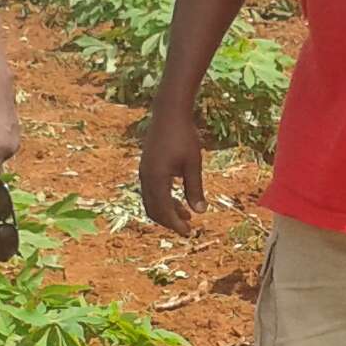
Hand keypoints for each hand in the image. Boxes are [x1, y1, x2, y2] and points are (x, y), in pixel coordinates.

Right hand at [139, 103, 207, 235]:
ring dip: (167, 210)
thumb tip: (200, 212)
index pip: (163, 210)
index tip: (189, 232)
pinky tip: (178, 199)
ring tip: (187, 214)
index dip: (175, 224)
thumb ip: (195, 189)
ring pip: (151, 201)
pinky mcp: (146, 167)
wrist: (169, 113)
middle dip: (170, 221)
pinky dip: (163, 199)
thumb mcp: (193, 164)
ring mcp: (144, 172)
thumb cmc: (183, 136)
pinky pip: (151, 191)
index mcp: (156, 179)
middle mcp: (146, 178)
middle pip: (154, 210)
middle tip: (188, 227)